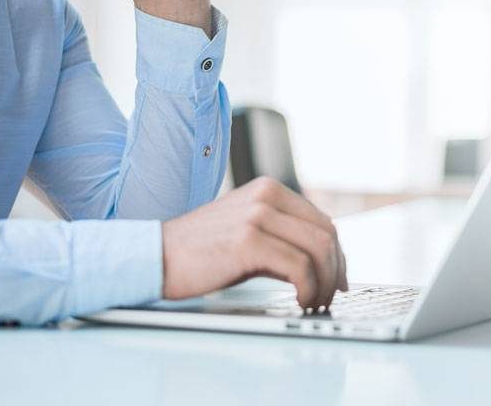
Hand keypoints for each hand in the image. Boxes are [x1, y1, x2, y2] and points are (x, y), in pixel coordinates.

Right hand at [161, 177, 348, 309]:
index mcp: (268, 189)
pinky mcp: (249, 240)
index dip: (336, 255)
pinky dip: (308, 288)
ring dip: (324, 282)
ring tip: (315, 302)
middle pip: (326, 234)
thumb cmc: (199, 252)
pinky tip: (300, 301)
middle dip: (335, 270)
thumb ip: (281, 238)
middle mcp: (266, 195)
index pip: (321, 221)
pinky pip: (299, 267)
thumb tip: (321, 264)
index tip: (336, 279)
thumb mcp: (246, 232)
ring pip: (319, 249)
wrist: (154, 257)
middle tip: (331, 295)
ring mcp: (257, 215)